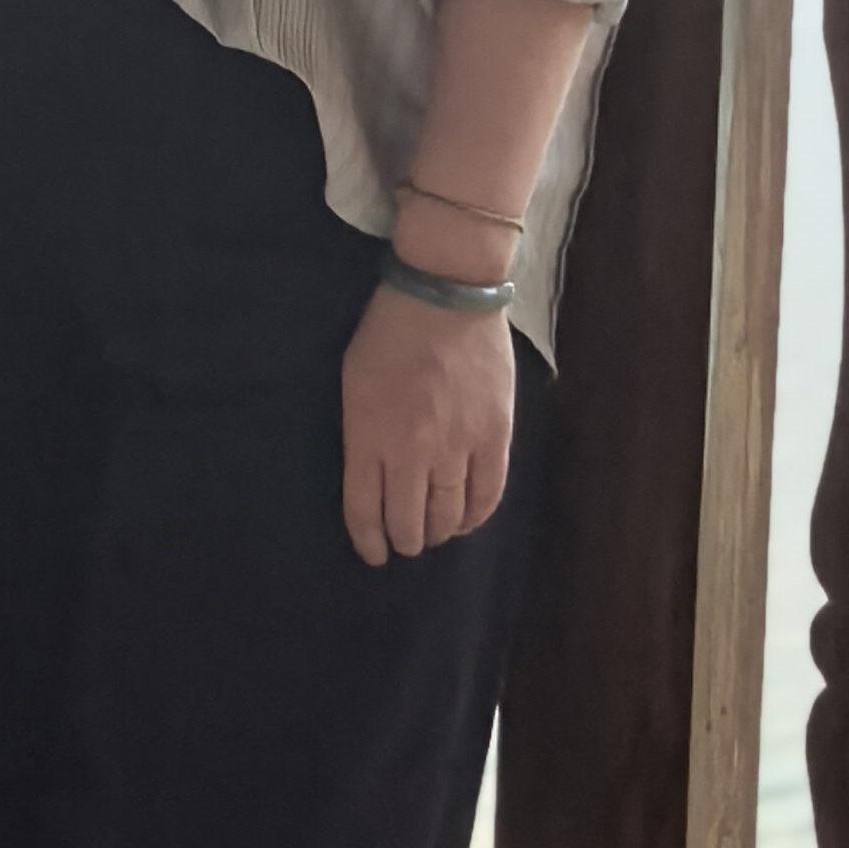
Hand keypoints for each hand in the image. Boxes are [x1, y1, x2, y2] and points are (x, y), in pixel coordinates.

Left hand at [339, 283, 513, 565]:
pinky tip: (464, 520)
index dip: (368, 542)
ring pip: (447, 517)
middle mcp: (412, 451)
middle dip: (404, 541)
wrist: (446, 294)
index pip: (364, 511)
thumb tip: (371, 480)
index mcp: (369, 435)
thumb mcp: (353, 382)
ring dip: (437, 533)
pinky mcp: (495, 437)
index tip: (372, 553)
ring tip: (432, 532)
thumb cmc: (389, 331)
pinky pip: (487, 496)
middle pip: (408, 523)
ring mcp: (457, 446)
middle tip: (404, 541)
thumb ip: (360, 435)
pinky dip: (474, 517)